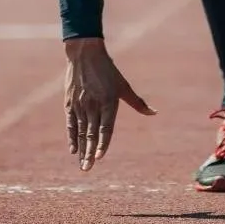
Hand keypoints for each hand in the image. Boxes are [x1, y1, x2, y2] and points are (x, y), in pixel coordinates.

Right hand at [63, 38, 156, 170]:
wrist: (84, 55)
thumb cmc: (108, 71)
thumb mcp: (123, 86)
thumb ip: (137, 102)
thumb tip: (154, 113)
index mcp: (108, 102)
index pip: (105, 128)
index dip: (103, 143)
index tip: (100, 156)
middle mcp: (93, 106)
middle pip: (91, 134)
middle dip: (89, 153)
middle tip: (88, 169)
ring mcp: (80, 106)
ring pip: (80, 132)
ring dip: (81, 150)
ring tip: (83, 165)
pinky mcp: (70, 104)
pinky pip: (70, 125)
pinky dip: (71, 137)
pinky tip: (73, 150)